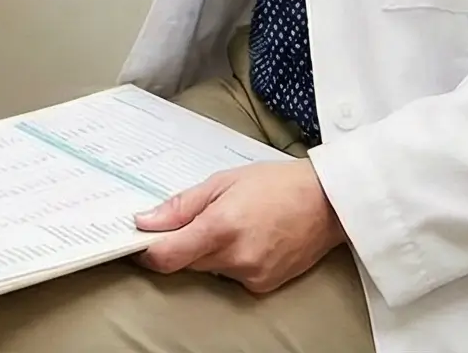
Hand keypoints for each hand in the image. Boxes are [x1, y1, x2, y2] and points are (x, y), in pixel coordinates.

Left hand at [134, 160, 344, 293]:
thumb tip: (144, 222)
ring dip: (208, 252)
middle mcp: (236, 257)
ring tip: (233, 223)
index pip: (167, 257)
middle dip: (181, 245)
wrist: (327, 202)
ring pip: (208, 269)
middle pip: (186, 263)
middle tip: (195, 220)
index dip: (147, 253)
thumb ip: (181, 206)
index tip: (140, 243)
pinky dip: (230, 260)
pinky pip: (231, 276)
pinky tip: (249, 238)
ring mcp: (252, 275)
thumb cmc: (276, 184)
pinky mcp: (264, 286)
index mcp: (221, 227)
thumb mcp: (222, 181)